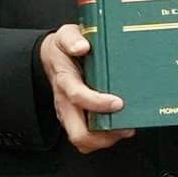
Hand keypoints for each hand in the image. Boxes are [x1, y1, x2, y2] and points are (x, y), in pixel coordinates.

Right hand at [39, 23, 128, 147]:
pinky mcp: (77, 119)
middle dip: (104, 136)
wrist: (52, 57)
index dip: (98, 103)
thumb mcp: (65, 35)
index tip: (118, 102)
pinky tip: (118, 126)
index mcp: (65, 81)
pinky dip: (104, 137)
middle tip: (125, 126)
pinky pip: (89, 137)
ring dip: (106, 139)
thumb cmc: (63, 48)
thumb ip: (72, 39)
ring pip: (84, 141)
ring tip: (126, 128)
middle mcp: (66, 103)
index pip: (78, 97)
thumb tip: (82, 47)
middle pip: (79, 134)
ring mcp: (70, 114)